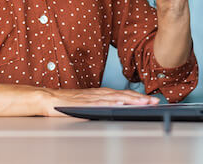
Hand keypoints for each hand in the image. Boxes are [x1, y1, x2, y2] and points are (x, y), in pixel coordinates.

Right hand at [39, 87, 158, 116]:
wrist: (47, 98)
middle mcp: (97, 94)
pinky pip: (99, 104)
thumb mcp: (87, 102)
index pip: (122, 94)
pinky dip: (111, 104)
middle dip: (139, 98)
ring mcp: (91, 98)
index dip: (137, 97)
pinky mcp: (83, 104)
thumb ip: (100, 104)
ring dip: (130, 100)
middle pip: (122, 95)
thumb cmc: (66, 102)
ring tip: (144, 103)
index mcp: (99, 93)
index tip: (151, 99)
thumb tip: (116, 108)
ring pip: (114, 98)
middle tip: (154, 101)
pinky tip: (120, 105)